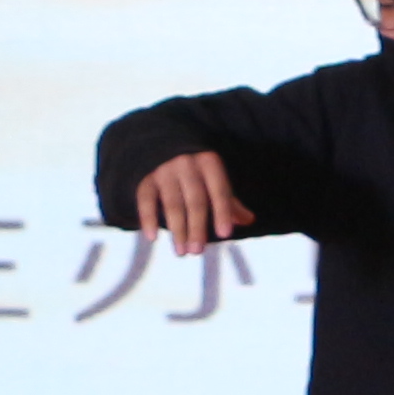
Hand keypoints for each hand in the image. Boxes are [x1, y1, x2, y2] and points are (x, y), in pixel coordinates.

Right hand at [138, 150, 252, 257]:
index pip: (220, 191)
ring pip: (172, 204)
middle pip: (195, 201)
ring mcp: (164, 170)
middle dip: (197, 228)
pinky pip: (145, 200)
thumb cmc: (195, 166)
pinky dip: (148, 219)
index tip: (225, 235)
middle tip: (197, 252)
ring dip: (177, 230)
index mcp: (209, 162)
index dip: (223, 212)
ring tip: (181, 252)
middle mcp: (187, 164)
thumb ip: (228, 200)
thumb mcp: (214, 176)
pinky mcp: (144, 177)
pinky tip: (152, 238)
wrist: (160, 142)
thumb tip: (249, 220)